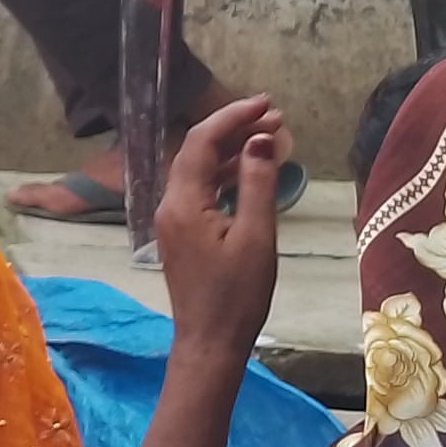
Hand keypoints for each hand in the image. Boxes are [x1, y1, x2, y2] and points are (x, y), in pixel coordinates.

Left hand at [154, 95, 286, 365]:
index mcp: (182, 202)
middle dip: (234, 129)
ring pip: (200, 170)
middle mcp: (170, 205)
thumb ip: (257, 183)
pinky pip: (201, 191)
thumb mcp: (256, 236)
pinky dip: (226, 176)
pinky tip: (252, 172)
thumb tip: (260, 140)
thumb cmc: (236, 295)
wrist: (209, 343)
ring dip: (232, 152)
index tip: (266, 103)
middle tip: (276, 118)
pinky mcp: (182, 234)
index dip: (232, 116)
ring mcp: (173, 220)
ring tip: (271, 138)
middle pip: (197, 151)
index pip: (201, 141)